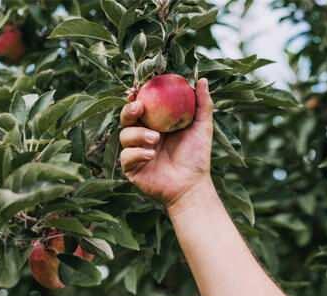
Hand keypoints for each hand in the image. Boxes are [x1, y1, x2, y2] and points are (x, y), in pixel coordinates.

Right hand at [119, 78, 213, 207]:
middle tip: (139, 107)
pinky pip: (126, 156)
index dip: (136, 96)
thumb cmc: (198, 156)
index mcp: (155, 123)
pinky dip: (138, 153)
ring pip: (124, 135)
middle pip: (126, 118)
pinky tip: (151, 155)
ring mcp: (135, 151)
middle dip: (128, 110)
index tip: (138, 88)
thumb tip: (201, 79)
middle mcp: (142, 135)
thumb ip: (202, 104)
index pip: (141, 106)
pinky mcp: (131, 168)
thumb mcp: (202, 127)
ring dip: (138, 134)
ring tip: (155, 139)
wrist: (192, 185)